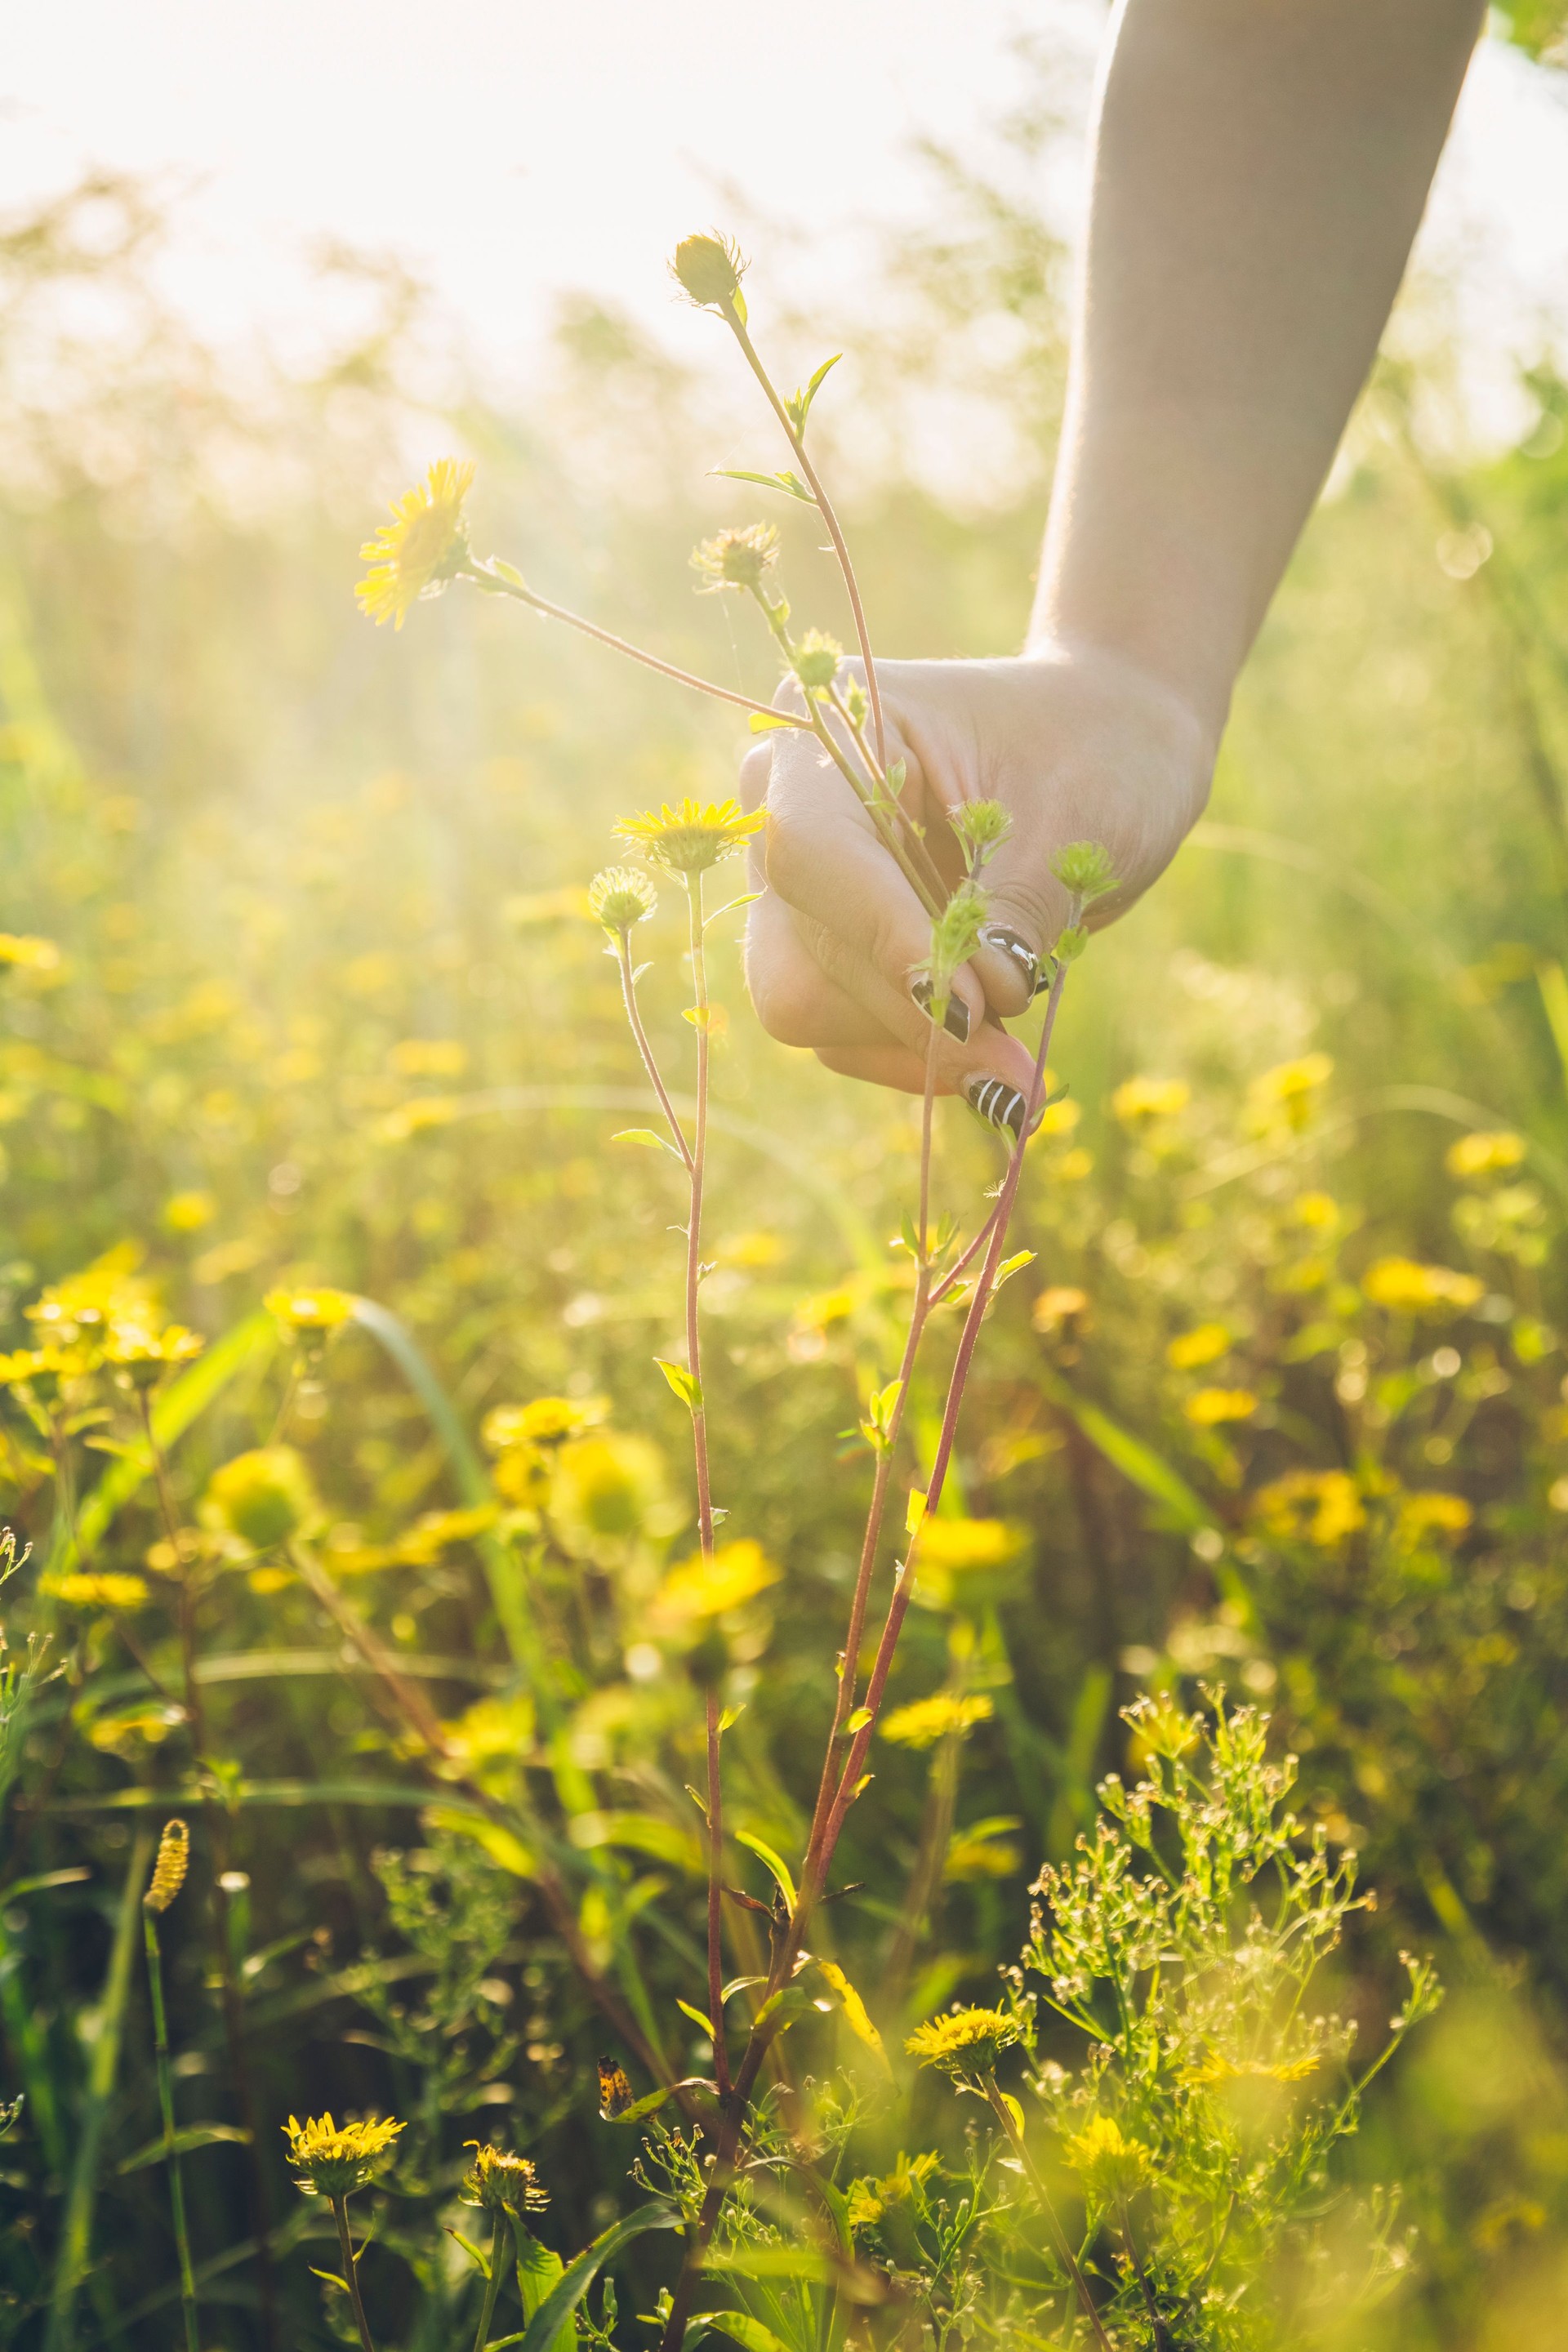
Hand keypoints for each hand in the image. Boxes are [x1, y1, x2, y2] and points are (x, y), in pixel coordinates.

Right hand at [739, 640, 1216, 1129]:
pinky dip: (913, 1056)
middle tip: (1012, 1069)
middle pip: (803, 943)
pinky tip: (989, 1064)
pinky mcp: (832, 943)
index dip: (877, 933)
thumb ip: (1008, 915)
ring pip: (806, 1000)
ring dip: (910, 1046)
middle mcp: (793, 803)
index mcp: (837, 729)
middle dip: (907, 1013)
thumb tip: (957, 1017)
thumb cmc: (1099, 752)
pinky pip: (839, 1028)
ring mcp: (806, 880)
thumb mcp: (1073, 826)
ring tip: (1014, 1067)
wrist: (1113, 746)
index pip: (815, 847)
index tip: (961, 1004)